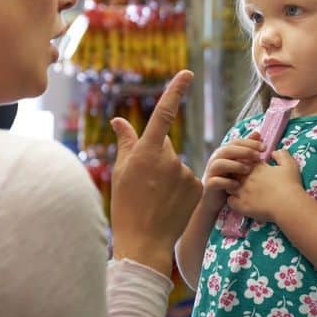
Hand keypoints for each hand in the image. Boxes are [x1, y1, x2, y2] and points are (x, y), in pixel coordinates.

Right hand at [109, 70, 201, 275]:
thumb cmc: (126, 206)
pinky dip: (180, 189)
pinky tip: (169, 205)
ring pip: (176, 165)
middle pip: (164, 146)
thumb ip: (125, 143)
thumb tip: (118, 119)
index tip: (187, 73)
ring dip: (167, 176)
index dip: (176, 91)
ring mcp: (185, 174)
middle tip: (144, 183)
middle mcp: (169, 159)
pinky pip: (188, 180)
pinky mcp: (198, 187)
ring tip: (155, 199)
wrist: (145, 242)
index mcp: (146, 153)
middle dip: (155, 157)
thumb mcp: (120, 172)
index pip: (163, 114)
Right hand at [201, 131, 263, 213]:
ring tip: (248, 170)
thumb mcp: (240, 163)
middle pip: (228, 150)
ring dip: (235, 165)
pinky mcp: (209, 185)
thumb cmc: (231, 179)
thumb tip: (258, 133)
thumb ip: (247, 148)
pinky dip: (227, 182)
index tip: (264, 147)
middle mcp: (216, 159)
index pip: (237, 142)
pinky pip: (215, 181)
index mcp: (224, 152)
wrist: (215, 200)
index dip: (250, 143)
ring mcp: (211, 172)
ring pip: (220, 163)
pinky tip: (237, 185)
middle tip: (258, 156)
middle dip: (244, 152)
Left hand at [227, 149, 304, 222]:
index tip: (251, 168)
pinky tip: (239, 201)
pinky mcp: (242, 205)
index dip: (246, 163)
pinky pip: (230, 201)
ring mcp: (243, 192)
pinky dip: (232, 201)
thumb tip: (274, 152)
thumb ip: (281, 155)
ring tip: (240, 190)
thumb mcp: (290, 164)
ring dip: (232, 186)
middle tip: (244, 178)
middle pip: (234, 172)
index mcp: (257, 168)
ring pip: (229, 185)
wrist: (288, 204)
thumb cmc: (290, 184)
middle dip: (237, 174)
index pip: (244, 160)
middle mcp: (247, 178)